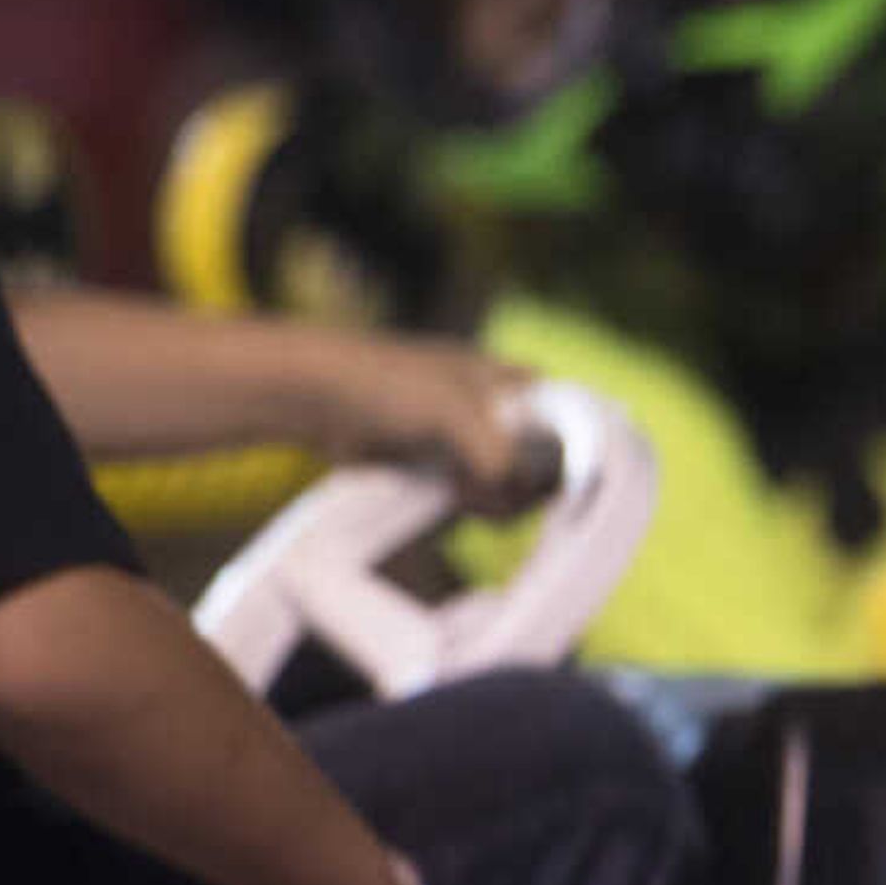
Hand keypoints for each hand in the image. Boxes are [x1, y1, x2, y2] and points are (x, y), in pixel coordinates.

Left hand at [308, 333, 548, 518]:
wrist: (312, 397)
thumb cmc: (386, 383)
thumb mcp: (456, 412)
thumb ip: (498, 451)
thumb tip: (515, 492)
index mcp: (510, 380)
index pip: (568, 418)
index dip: (574, 450)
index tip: (561, 480)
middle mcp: (495, 409)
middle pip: (542, 460)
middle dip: (529, 483)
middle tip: (503, 490)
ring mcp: (465, 441)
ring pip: (509, 484)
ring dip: (499, 498)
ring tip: (469, 493)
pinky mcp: (437, 467)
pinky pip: (475, 495)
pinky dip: (474, 504)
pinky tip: (456, 500)